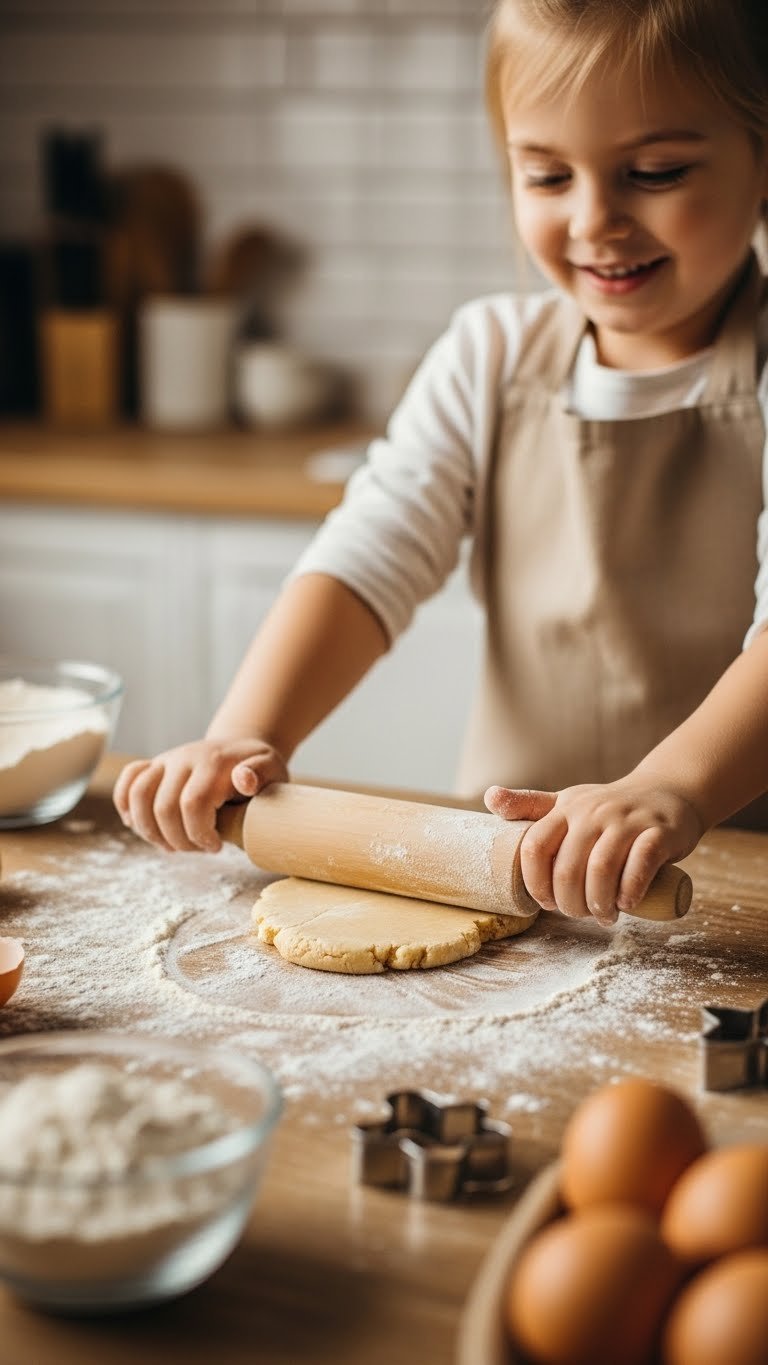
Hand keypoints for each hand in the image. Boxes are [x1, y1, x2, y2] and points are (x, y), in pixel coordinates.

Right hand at [113, 738, 288, 852]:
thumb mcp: (273, 770)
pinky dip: (126, 806)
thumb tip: (243, 779)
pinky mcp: (154, 766)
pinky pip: (128, 781)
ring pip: (138, 796)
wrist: (242, 747)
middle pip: (163, 807)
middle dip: (179, 840)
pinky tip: (139, 825)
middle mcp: (183, 758)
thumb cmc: (259, 768)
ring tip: (173, 845)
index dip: (199, 834)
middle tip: (200, 848)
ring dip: (150, 831)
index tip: (215, 846)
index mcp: (213, 763)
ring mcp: (165, 761)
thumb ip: (260, 774)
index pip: (192, 804)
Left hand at [484, 779, 702, 924]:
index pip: (534, 846)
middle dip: (570, 903)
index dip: (535, 883)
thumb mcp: (567, 803)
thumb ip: (529, 805)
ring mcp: (627, 821)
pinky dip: (629, 891)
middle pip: (567, 867)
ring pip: (601, 868)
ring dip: (598, 903)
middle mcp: (593, 811)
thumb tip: (489, 798)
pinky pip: (640, 865)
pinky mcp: (658, 832)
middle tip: (581, 914)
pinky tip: (626, 903)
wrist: (667, 792)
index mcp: (565, 808)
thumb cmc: (609, 808)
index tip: (547, 903)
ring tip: (603, 916)